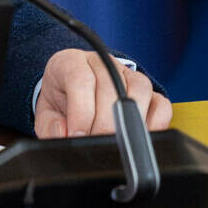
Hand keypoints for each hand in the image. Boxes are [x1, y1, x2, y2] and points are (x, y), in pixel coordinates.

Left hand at [34, 48, 171, 136]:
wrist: (70, 89)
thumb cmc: (61, 100)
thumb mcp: (47, 113)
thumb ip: (50, 126)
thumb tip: (65, 134)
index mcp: (72, 62)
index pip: (81, 80)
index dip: (81, 111)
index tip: (78, 134)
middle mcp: (102, 63)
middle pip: (111, 88)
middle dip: (103, 124)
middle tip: (96, 144)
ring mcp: (128, 74)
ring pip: (139, 91)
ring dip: (129, 122)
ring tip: (115, 143)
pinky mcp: (148, 90)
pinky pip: (161, 104)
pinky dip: (155, 124)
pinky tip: (139, 139)